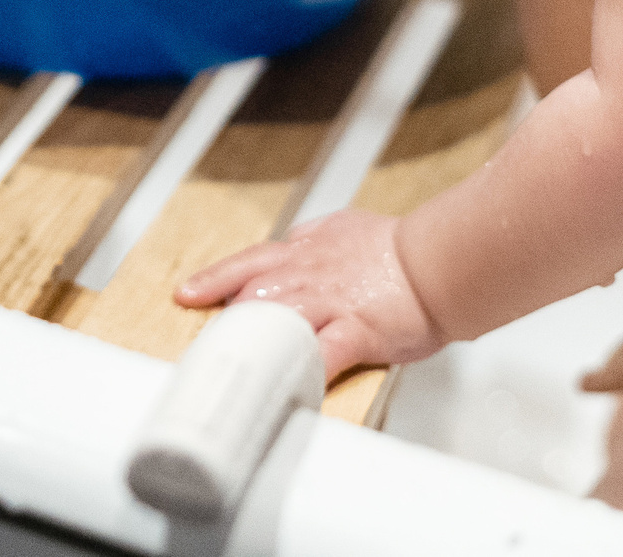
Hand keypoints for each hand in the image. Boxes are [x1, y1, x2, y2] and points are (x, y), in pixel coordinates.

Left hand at [175, 210, 445, 380]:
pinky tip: (286, 390)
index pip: (247, 262)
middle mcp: (308, 277)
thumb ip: (310, 242)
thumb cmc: (394, 249)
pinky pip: (322, 355)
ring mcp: (329, 305)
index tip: (187, 293)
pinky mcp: (355, 332)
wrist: (435, 260)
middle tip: (203, 341)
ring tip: (230, 367)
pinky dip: (302, 374)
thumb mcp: (342, 231)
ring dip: (252, 344)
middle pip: (252, 294)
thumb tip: (289, 247)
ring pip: (276, 321)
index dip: (214, 279)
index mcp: (303, 252)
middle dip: (225, 319)